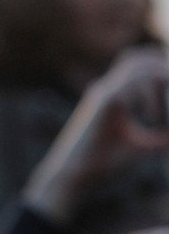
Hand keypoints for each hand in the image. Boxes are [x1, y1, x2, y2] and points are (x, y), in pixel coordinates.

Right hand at [25, 47, 168, 223]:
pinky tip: (153, 118)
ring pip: (136, 66)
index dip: (161, 67)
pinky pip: (129, 85)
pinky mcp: (102, 103)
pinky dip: (149, 97)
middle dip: (162, 67)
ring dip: (159, 81)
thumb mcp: (140, 147)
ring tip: (158, 114)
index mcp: (114, 96)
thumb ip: (161, 138)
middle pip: (139, 58)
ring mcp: (103, 93)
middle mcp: (107, 89)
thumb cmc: (103, 163)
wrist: (75, 175)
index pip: (140, 66)